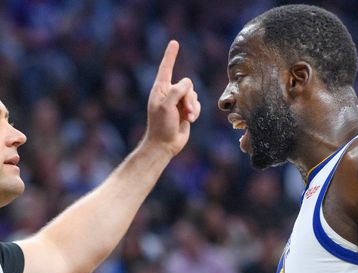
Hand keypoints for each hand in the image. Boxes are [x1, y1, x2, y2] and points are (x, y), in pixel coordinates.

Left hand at [144, 40, 200, 156]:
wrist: (165, 144)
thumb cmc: (161, 126)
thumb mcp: (166, 106)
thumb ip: (176, 91)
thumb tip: (187, 84)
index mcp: (160, 89)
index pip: (166, 68)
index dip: (171, 55)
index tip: (175, 43)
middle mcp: (169, 93)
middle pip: (187, 83)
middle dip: (189, 97)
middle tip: (185, 110)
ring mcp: (178, 101)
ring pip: (194, 94)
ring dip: (193, 106)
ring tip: (187, 117)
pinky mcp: (186, 109)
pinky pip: (197, 103)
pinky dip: (196, 111)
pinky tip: (190, 120)